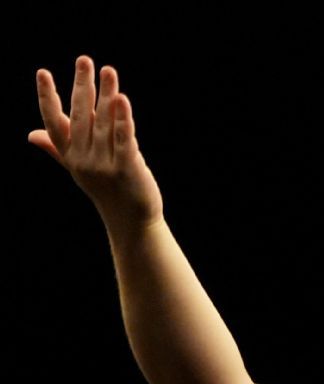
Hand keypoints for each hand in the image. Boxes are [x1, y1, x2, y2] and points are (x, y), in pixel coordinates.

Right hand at [30, 55, 162, 235]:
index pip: (53, 122)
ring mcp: (104, 164)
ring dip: (106, 95)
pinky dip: (123, 119)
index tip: (42, 73)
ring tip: (108, 70)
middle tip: (84, 60)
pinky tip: (122, 100)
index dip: (47, 97)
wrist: (130, 220)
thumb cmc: (106, 189)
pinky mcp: (127, 168)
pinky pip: (124, 139)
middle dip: (82, 86)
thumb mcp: (78, 168)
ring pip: (104, 123)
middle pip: (80, 116)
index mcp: (70, 155)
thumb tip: (31, 134)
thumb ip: (58, 148)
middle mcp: (83, 159)